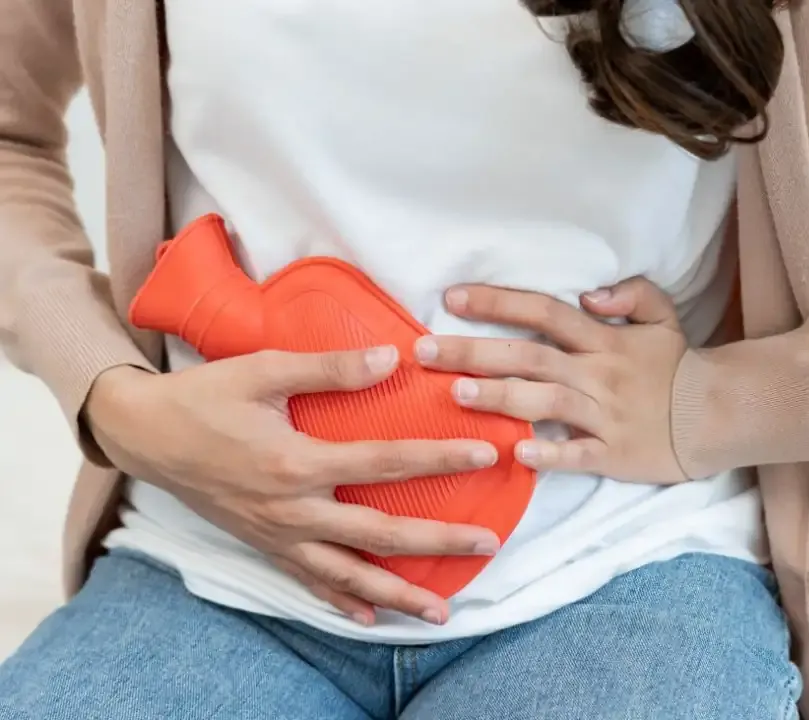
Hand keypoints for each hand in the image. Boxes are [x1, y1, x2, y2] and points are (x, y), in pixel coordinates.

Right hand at [84, 348, 501, 625]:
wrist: (145, 434)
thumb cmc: (206, 397)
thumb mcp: (264, 370)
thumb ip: (330, 368)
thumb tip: (392, 357)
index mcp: (296, 463)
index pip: (385, 463)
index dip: (439, 459)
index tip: (485, 455)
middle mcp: (291, 510)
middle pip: (379, 534)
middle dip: (437, 542)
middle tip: (486, 544)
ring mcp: (278, 535)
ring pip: (347, 575)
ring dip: (397, 595)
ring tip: (441, 613)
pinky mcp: (265, 546)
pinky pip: (310, 582)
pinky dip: (342, 602)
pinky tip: (372, 618)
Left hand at [413, 277, 689, 483]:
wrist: (718, 415)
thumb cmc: (678, 368)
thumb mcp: (663, 318)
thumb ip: (630, 295)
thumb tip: (590, 293)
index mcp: (603, 340)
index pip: (544, 312)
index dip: (498, 303)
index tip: (451, 299)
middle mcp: (598, 374)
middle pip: (530, 356)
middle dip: (475, 352)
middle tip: (424, 352)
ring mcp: (604, 415)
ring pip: (547, 402)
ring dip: (503, 398)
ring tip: (458, 395)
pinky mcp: (613, 453)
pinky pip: (578, 455)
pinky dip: (550, 455)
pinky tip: (518, 453)